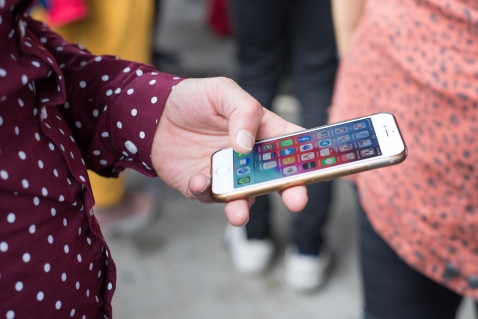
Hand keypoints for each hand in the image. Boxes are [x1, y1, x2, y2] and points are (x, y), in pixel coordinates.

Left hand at [151, 77, 307, 225]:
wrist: (152, 115)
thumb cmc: (192, 98)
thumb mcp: (222, 91)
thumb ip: (242, 111)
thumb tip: (247, 145)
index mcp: (260, 131)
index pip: (290, 144)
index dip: (308, 156)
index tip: (321, 168)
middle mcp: (249, 157)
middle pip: (275, 177)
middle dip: (289, 190)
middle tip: (296, 201)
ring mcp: (228, 174)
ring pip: (244, 196)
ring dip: (243, 206)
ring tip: (239, 213)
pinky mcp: (204, 186)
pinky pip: (210, 195)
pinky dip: (206, 191)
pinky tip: (199, 179)